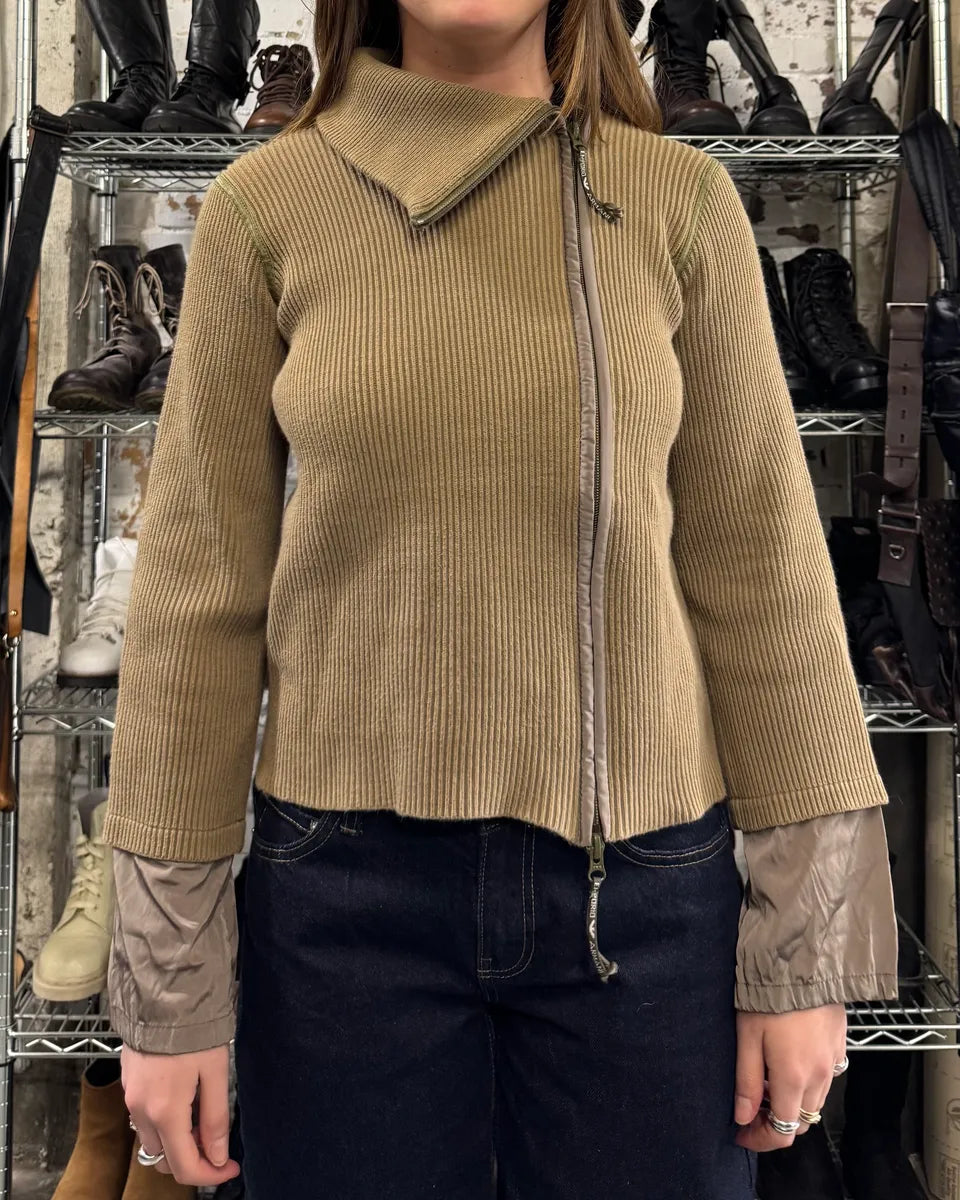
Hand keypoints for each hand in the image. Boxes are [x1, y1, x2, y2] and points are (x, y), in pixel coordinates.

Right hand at [121, 1043, 239, 1186]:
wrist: (163, 995)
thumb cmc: (193, 1030)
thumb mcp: (216, 1073)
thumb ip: (216, 1119)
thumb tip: (218, 1156)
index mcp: (165, 1112)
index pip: (184, 1166)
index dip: (210, 1174)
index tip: (230, 1167)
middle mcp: (141, 1111)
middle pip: (164, 1159)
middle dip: (193, 1160)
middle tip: (218, 1144)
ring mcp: (130, 1098)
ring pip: (152, 1141)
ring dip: (176, 1142)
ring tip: (202, 1120)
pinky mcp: (128, 1084)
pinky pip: (143, 1119)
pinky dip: (163, 1124)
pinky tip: (184, 1103)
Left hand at [734, 1004, 845, 1151]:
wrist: (805, 962)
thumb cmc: (769, 997)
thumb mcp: (747, 1037)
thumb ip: (746, 1081)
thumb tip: (743, 1117)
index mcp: (793, 1079)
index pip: (782, 1131)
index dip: (760, 1139)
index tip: (741, 1133)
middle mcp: (820, 1077)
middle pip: (800, 1121)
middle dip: (774, 1123)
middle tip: (750, 1108)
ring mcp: (834, 1062)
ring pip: (814, 1102)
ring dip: (791, 1103)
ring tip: (765, 1082)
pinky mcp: (840, 1046)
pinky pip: (826, 1079)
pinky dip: (807, 1084)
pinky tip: (788, 1063)